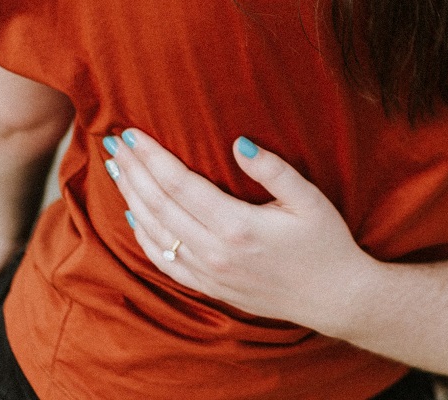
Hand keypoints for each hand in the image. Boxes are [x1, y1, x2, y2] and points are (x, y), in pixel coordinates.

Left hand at [106, 128, 374, 329]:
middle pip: (158, 205)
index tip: (131, 133)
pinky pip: (164, 262)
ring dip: (131, 198)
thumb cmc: (326, 244)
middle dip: (133, 171)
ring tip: (117, 170)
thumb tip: (238, 143)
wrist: (335, 298)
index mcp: (237, 226)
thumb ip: (275, 171)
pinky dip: (144, 237)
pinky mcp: (210, 288)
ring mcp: (209, 273)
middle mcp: (215, 252)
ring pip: (155, 232)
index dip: (151, 157)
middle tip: (113, 143)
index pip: (179, 184)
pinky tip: (134, 216)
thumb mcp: (311, 201)